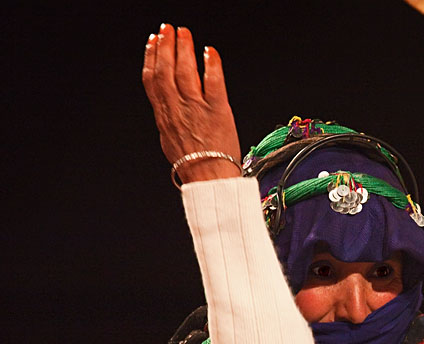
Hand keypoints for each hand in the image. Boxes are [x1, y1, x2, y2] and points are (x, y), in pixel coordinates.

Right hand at [142, 24, 241, 183]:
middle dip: (165, 46)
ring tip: (185, 34)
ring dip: (184, 48)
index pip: (152, 79)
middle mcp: (177, 108)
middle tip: (167, 29)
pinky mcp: (218, 110)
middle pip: (166, 70)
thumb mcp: (170, 140)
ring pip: (186, 71)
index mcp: (164, 115)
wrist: (209, 179)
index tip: (152, 42)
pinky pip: (213, 82)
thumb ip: (168, 118)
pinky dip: (211, 64)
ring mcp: (196, 108)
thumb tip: (166, 107)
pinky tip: (210, 52)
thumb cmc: (193, 164)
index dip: (150, 57)